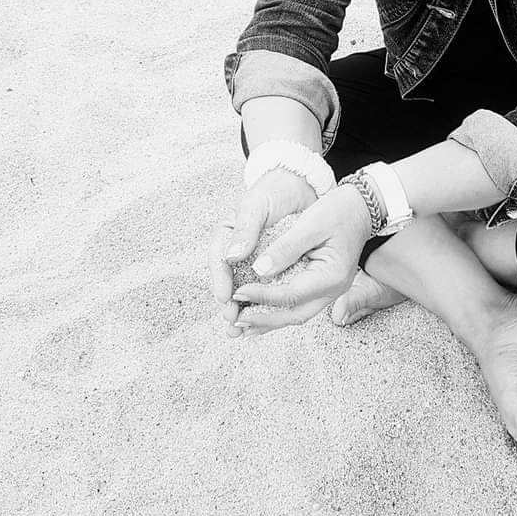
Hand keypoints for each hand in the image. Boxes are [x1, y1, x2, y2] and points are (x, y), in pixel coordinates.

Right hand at [207, 167, 317, 308]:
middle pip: (227, 281)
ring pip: (243, 288)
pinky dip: (260, 303)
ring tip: (239, 332)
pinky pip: (261, 287)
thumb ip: (246, 227)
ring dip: (242, 310)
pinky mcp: (269, 265)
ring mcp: (251, 258)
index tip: (224, 298)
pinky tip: (261, 320)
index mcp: (226, 234)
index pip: (218, 261)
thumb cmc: (274, 190)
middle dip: (229, 304)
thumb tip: (232, 257)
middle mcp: (236, 249)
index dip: (220, 281)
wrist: (298, 184)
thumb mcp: (257, 204)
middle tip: (232, 322)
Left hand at [228, 184, 373, 335]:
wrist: (362, 208)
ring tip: (243, 324)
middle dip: (263, 319)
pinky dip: (279, 310)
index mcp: (332, 275)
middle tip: (236, 319)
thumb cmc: (339, 211)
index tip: (238, 291)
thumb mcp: (310, 224)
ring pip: (296, 314)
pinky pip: (299, 305)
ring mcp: (330, 290)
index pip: (290, 294)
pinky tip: (261, 313)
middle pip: (294, 314)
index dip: (261, 295)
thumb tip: (259, 270)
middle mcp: (334, 290)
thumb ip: (285, 248)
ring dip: (269, 321)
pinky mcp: (323, 286)